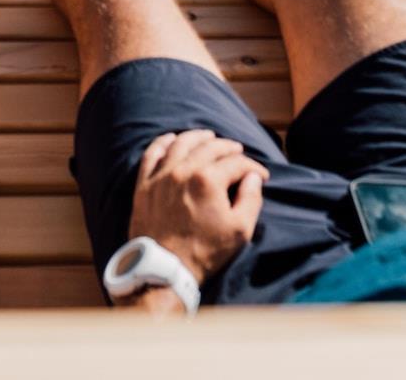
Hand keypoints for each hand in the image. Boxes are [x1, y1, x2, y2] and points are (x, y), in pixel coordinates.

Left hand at [127, 130, 267, 283]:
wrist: (164, 269)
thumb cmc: (205, 252)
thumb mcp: (239, 230)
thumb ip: (251, 199)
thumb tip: (254, 178)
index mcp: (208, 180)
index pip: (236, 162)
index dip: (253, 167)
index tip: (261, 175)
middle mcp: (184, 170)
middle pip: (210, 147)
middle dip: (228, 148)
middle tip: (237, 151)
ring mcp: (161, 175)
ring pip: (182, 143)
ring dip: (198, 137)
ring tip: (209, 136)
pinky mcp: (144, 184)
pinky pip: (152, 153)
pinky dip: (163, 142)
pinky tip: (172, 139)